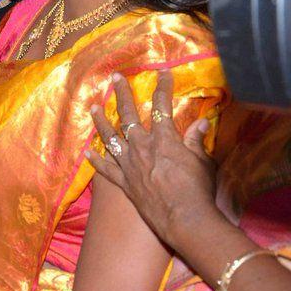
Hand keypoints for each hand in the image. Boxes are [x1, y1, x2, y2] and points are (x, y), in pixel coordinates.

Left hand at [87, 70, 219, 248]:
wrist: (184, 218)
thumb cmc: (197, 189)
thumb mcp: (203, 162)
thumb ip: (197, 141)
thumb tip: (202, 122)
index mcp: (163, 139)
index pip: (162, 106)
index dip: (162, 87)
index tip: (162, 72)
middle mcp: (141, 147)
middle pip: (128, 115)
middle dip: (121, 94)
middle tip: (114, 78)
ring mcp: (129, 164)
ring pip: (110, 137)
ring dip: (100, 121)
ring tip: (93, 107)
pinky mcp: (124, 183)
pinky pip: (106, 169)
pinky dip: (96, 160)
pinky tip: (87, 152)